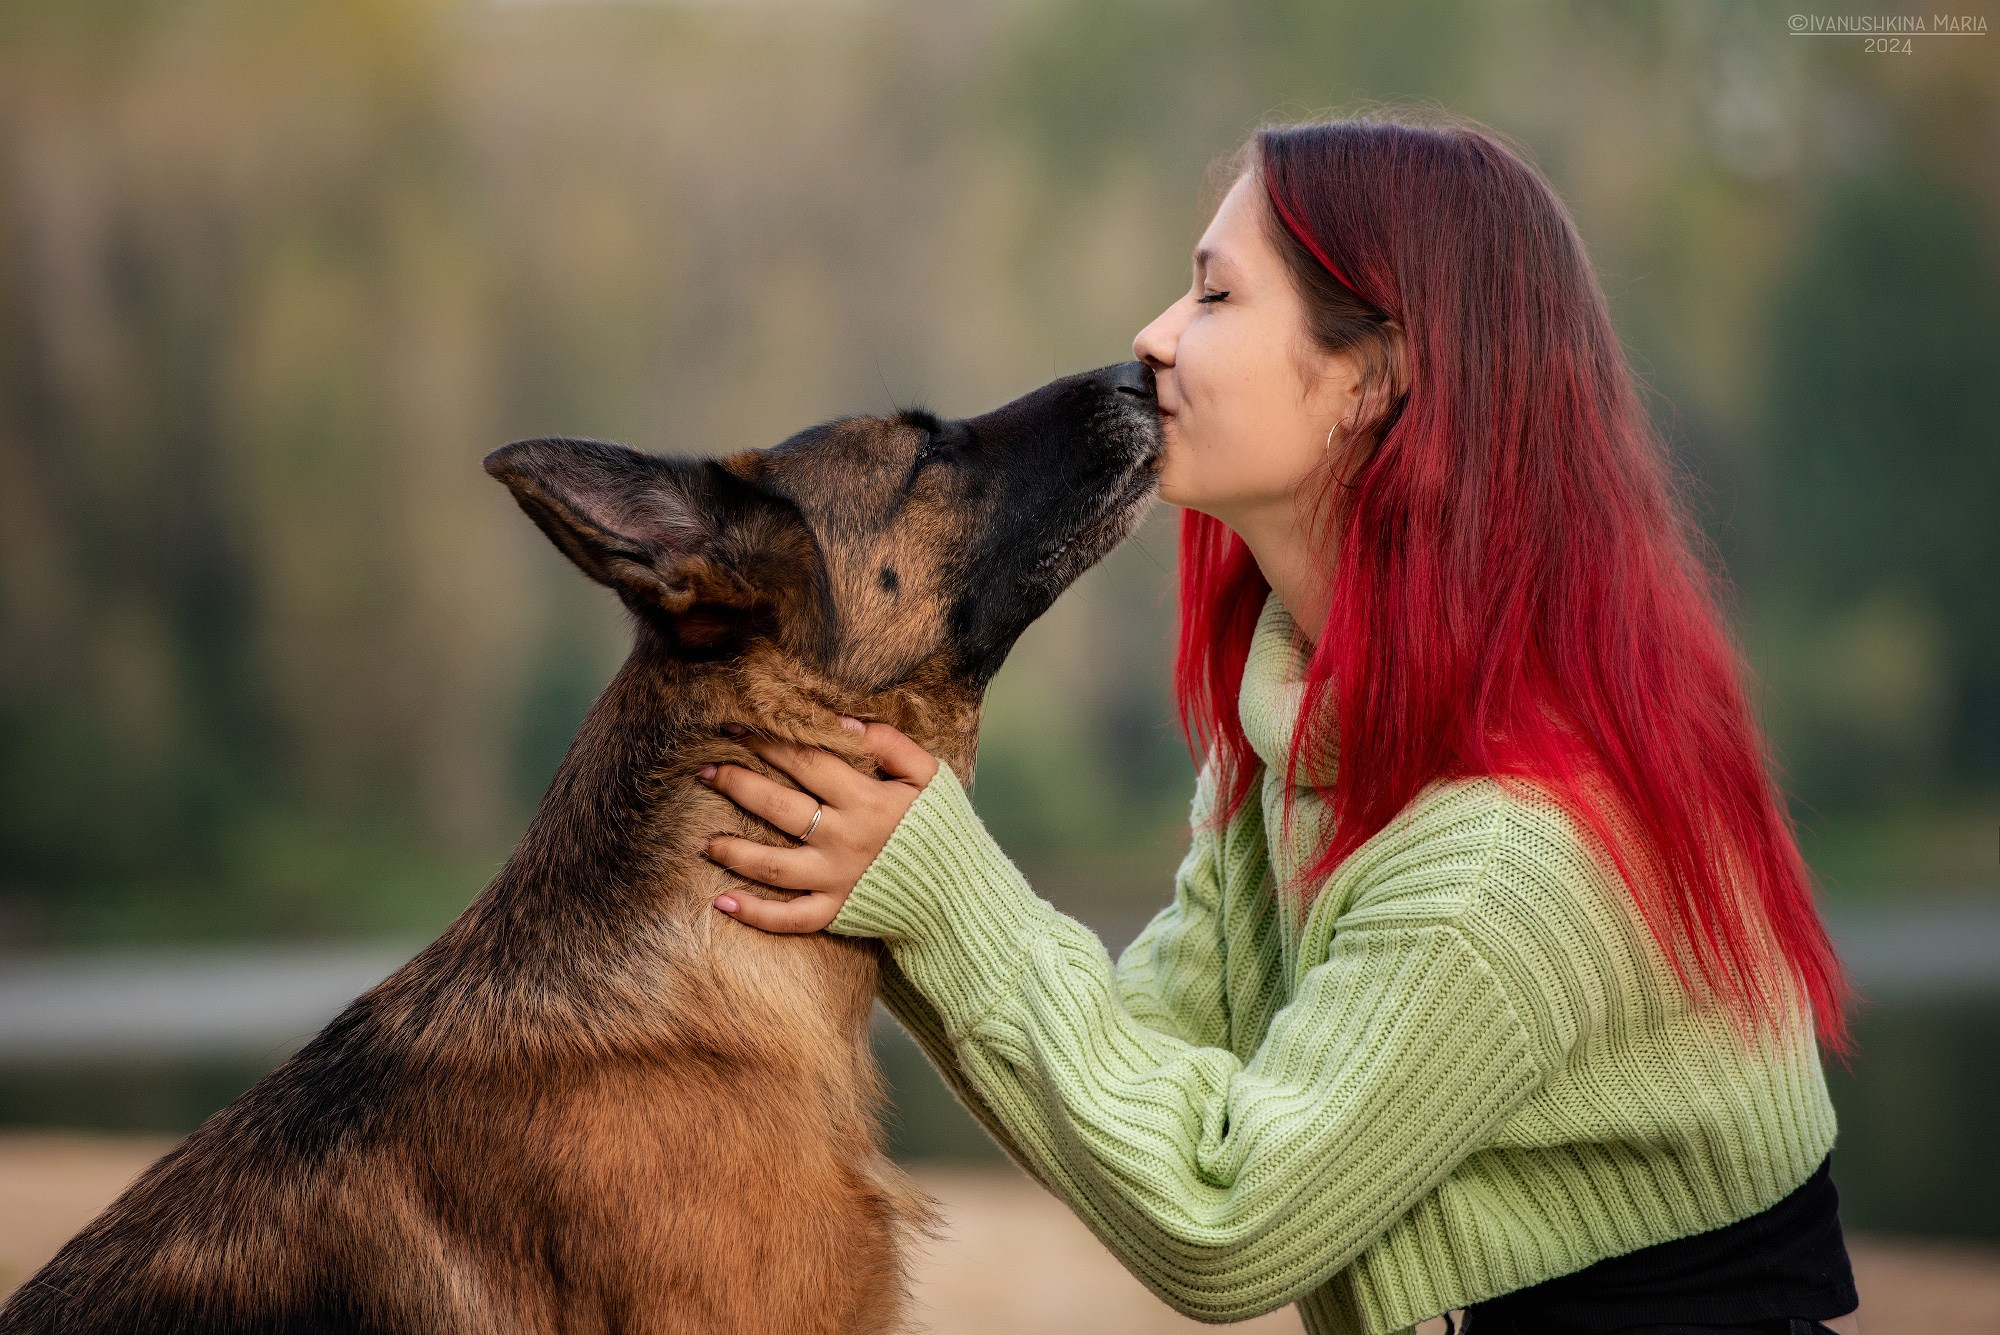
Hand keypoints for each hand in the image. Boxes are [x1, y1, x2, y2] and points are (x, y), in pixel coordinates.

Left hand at [698, 715, 939, 932]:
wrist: (960, 894)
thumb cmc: (943, 828)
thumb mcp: (931, 776)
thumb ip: (892, 744)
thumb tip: (844, 721)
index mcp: (866, 800)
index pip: (807, 763)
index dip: (770, 742)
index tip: (737, 728)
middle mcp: (844, 839)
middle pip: (779, 808)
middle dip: (737, 785)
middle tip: (705, 771)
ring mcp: (836, 880)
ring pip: (773, 866)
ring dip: (733, 851)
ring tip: (702, 840)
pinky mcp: (836, 913)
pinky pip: (789, 918)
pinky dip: (755, 914)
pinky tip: (721, 902)